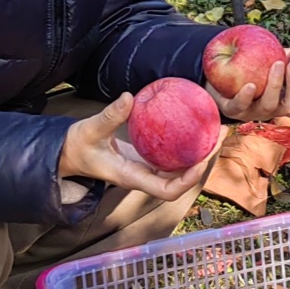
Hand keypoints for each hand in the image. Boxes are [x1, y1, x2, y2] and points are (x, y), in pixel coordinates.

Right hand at [57, 93, 217, 202]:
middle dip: (204, 161)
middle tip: (219, 133)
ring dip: (200, 152)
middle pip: (182, 180)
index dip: (187, 180)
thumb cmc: (78, 145)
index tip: (201, 161)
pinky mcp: (147, 160)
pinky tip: (195, 125)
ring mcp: (147, 170)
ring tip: (216, 128)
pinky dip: (186, 145)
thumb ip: (109, 116)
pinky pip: (172, 156)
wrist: (70, 153)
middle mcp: (144, 178)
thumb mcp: (90, 129)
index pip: (167, 191)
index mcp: (131, 178)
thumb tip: (128, 97)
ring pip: (180, 168)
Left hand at [206, 59, 289, 127]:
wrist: (219, 71)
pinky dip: (246, 95)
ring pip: (268, 106)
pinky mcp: (233, 110)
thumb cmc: (254, 64)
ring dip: (274, 85)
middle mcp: (272, 111)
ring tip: (276, 64)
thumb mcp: (276, 58)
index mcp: (285, 102)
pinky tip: (250, 84)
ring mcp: (253, 112)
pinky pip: (240, 106)